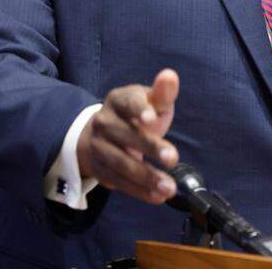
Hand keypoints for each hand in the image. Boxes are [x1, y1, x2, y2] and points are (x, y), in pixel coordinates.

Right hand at [77, 68, 180, 203]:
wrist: (104, 134)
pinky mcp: (100, 169)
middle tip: (172, 158)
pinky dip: (139, 191)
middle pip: (125, 135)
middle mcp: (104, 122)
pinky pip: (119, 182)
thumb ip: (162, 92)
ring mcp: (99, 147)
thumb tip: (170, 75)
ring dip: (146, 176)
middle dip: (149, 147)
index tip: (151, 118)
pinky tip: (158, 196)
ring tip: (169, 187)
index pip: (128, 102)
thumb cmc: (137, 114)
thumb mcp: (150, 100)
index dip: (139, 110)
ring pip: (121, 163)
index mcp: (118, 100)